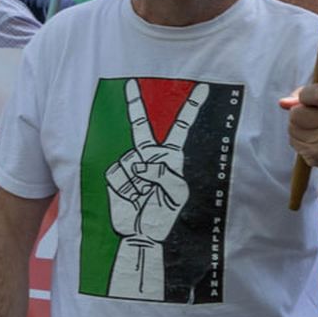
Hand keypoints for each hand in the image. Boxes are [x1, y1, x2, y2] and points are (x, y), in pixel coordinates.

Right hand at [104, 79, 203, 242]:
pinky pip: (118, 174)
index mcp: (170, 157)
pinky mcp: (114, 173)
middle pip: (140, 127)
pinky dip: (125, 188)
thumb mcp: (176, 195)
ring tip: (143, 196)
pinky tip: (131, 197)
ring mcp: (130, 163)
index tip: (204, 87)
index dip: (191, 107)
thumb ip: (162, 174)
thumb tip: (138, 162)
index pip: (181, 127)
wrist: (142, 233)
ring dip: (137, 184)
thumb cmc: (164, 214)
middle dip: (134, 105)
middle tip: (129, 83)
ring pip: (130, 162)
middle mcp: (149, 155)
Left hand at [280, 82, 317, 169]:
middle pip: (295, 113)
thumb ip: (304, 94)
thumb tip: (282, 103)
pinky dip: (299, 140)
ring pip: (292, 128)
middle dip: (298, 114)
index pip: (313, 92)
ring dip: (297, 128)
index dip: (305, 95)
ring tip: (313, 130)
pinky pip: (293, 142)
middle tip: (312, 117)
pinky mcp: (317, 156)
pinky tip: (313, 141)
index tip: (308, 98)